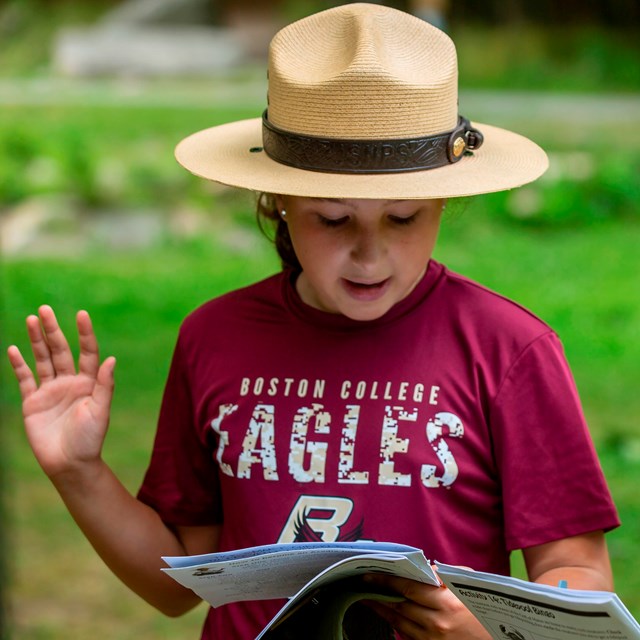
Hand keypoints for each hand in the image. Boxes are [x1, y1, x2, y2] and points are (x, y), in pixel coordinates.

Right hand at [7, 306, 115, 479]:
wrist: (70, 464)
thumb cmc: (91, 439)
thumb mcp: (101, 411)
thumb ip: (105, 385)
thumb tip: (111, 359)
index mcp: (89, 382)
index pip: (87, 352)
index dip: (85, 334)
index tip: (82, 314)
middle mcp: (70, 382)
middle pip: (60, 350)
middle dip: (52, 330)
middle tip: (45, 309)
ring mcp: (50, 390)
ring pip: (42, 359)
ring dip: (36, 340)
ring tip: (31, 319)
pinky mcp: (33, 402)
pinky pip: (25, 379)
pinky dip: (19, 364)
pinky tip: (14, 348)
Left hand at [364, 574, 490, 639]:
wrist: (502, 639)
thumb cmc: (486, 610)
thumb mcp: (470, 585)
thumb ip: (445, 575)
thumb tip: (425, 568)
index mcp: (446, 602)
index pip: (407, 587)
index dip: (386, 580)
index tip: (369, 574)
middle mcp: (437, 623)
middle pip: (399, 607)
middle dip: (378, 595)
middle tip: (363, 585)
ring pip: (399, 624)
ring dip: (382, 611)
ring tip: (369, 599)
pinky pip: (409, 638)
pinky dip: (397, 626)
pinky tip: (388, 616)